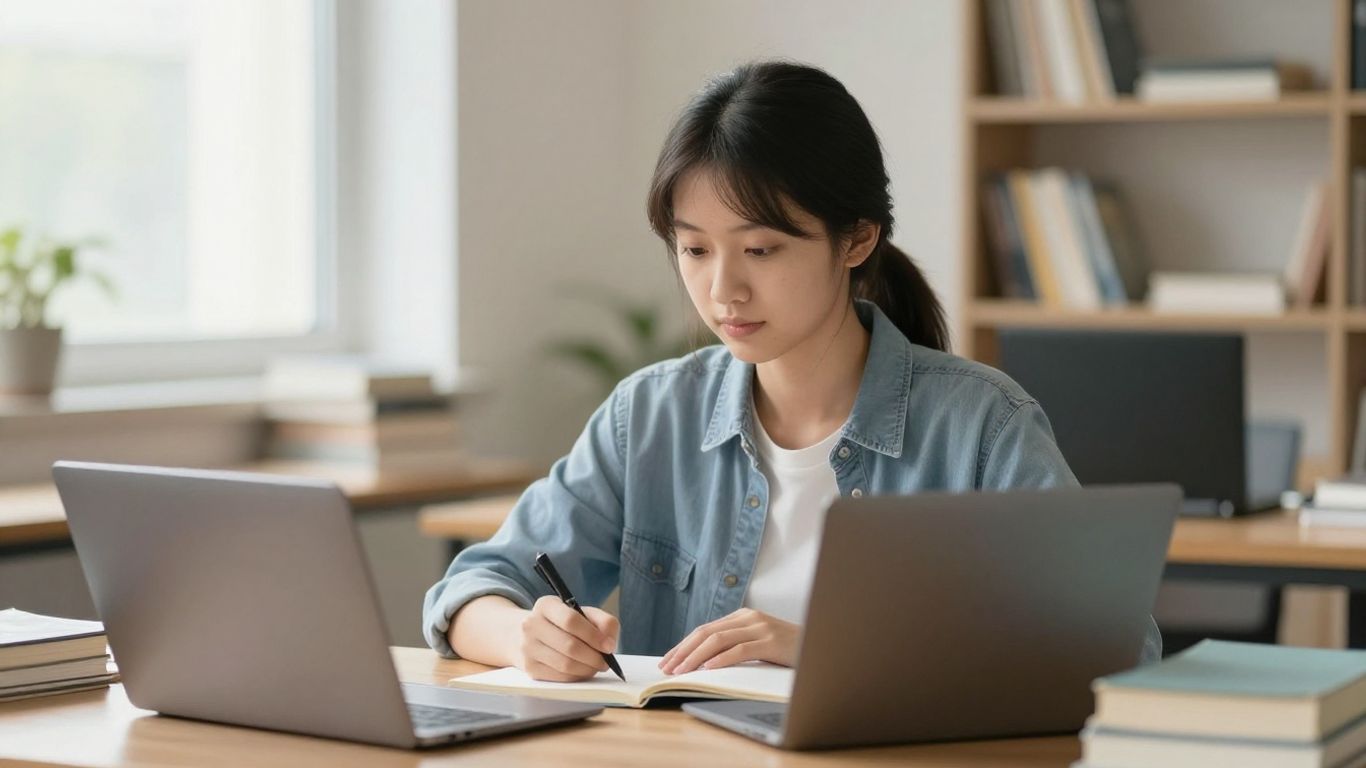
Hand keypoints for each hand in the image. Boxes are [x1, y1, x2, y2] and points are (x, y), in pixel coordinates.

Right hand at [515, 596, 619, 681]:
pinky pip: (560, 677)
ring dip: (587, 669)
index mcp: (546, 605)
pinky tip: (583, 671)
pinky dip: (577, 676)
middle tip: (606, 661)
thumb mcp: (582, 613)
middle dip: (594, 657)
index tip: (609, 646)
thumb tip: (610, 643)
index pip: (571, 621)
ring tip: (596, 666)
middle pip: (569, 646)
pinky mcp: (529, 668)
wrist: (527, 635)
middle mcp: (531, 625)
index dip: (593, 636)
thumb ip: (602, 621)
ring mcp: (528, 648)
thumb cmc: (562, 623)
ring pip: (565, 664)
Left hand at [658, 608, 798, 674]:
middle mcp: (749, 618)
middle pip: (706, 632)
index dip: (683, 645)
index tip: (667, 660)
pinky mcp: (770, 641)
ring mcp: (760, 628)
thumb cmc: (788, 650)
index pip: (705, 630)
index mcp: (743, 617)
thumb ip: (736, 645)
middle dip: (682, 651)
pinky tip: (708, 670)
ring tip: (681, 671)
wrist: (821, 647)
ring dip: (695, 657)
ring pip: (718, 640)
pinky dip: (721, 660)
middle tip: (666, 668)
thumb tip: (703, 663)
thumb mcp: (758, 644)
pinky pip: (739, 650)